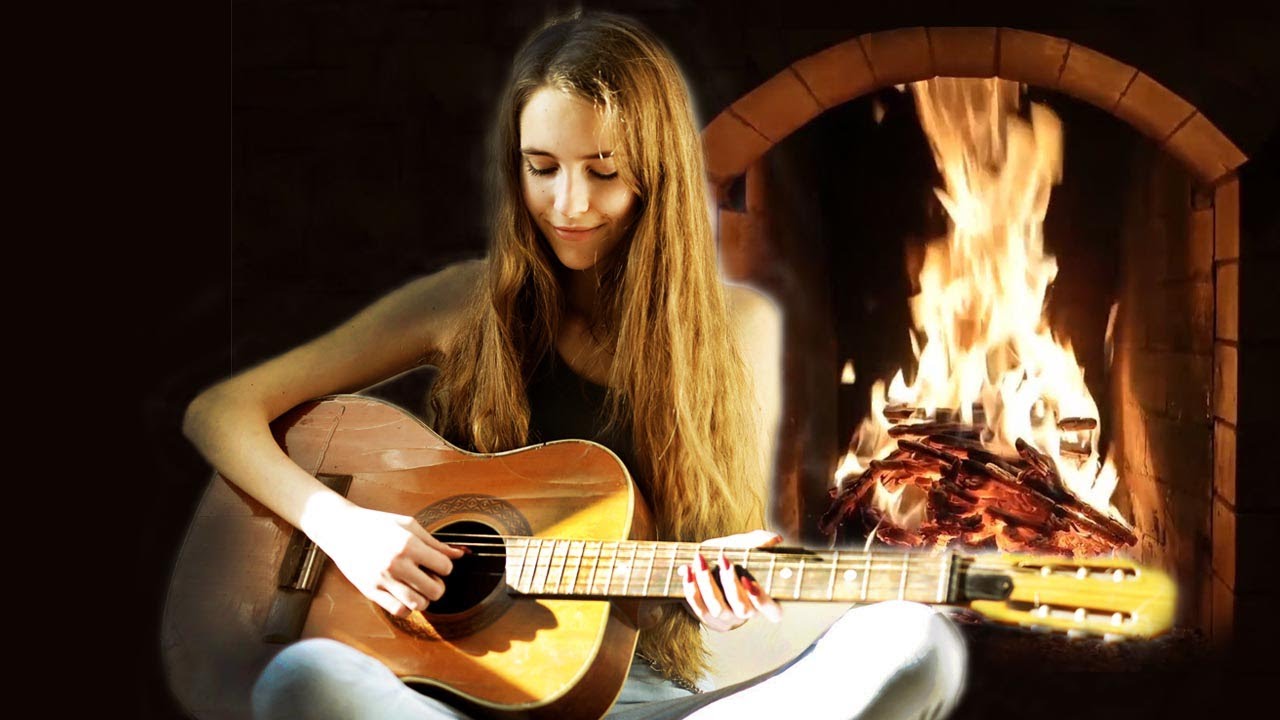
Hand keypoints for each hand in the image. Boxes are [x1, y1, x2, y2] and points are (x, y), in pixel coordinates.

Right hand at [316, 506, 465, 617]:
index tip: (437, 564)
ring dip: (424, 599)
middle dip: (438, 586)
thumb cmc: (377, 524)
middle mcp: (397, 564)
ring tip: (418, 588)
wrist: (342, 529)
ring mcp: (383, 580)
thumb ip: (435, 543)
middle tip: (430, 578)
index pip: (444, 567)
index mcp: (408, 545)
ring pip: (418, 604)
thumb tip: (461, 554)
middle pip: (435, 590)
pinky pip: (398, 610)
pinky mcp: (371, 591)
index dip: (445, 566)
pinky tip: (404, 595)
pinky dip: (407, 608)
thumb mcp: (409, 525)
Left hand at [679, 529, 783, 631]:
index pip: (773, 611)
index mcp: (765, 601)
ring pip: (718, 608)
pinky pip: (698, 607)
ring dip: (708, 583)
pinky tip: (686, 569)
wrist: (710, 567)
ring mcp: (727, 618)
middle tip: (724, 560)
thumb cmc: (736, 557)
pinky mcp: (707, 617)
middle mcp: (747, 613)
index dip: (763, 600)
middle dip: (732, 585)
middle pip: (743, 609)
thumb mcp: (747, 548)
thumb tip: (774, 538)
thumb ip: (759, 542)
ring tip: (701, 560)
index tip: (750, 581)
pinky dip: (691, 588)